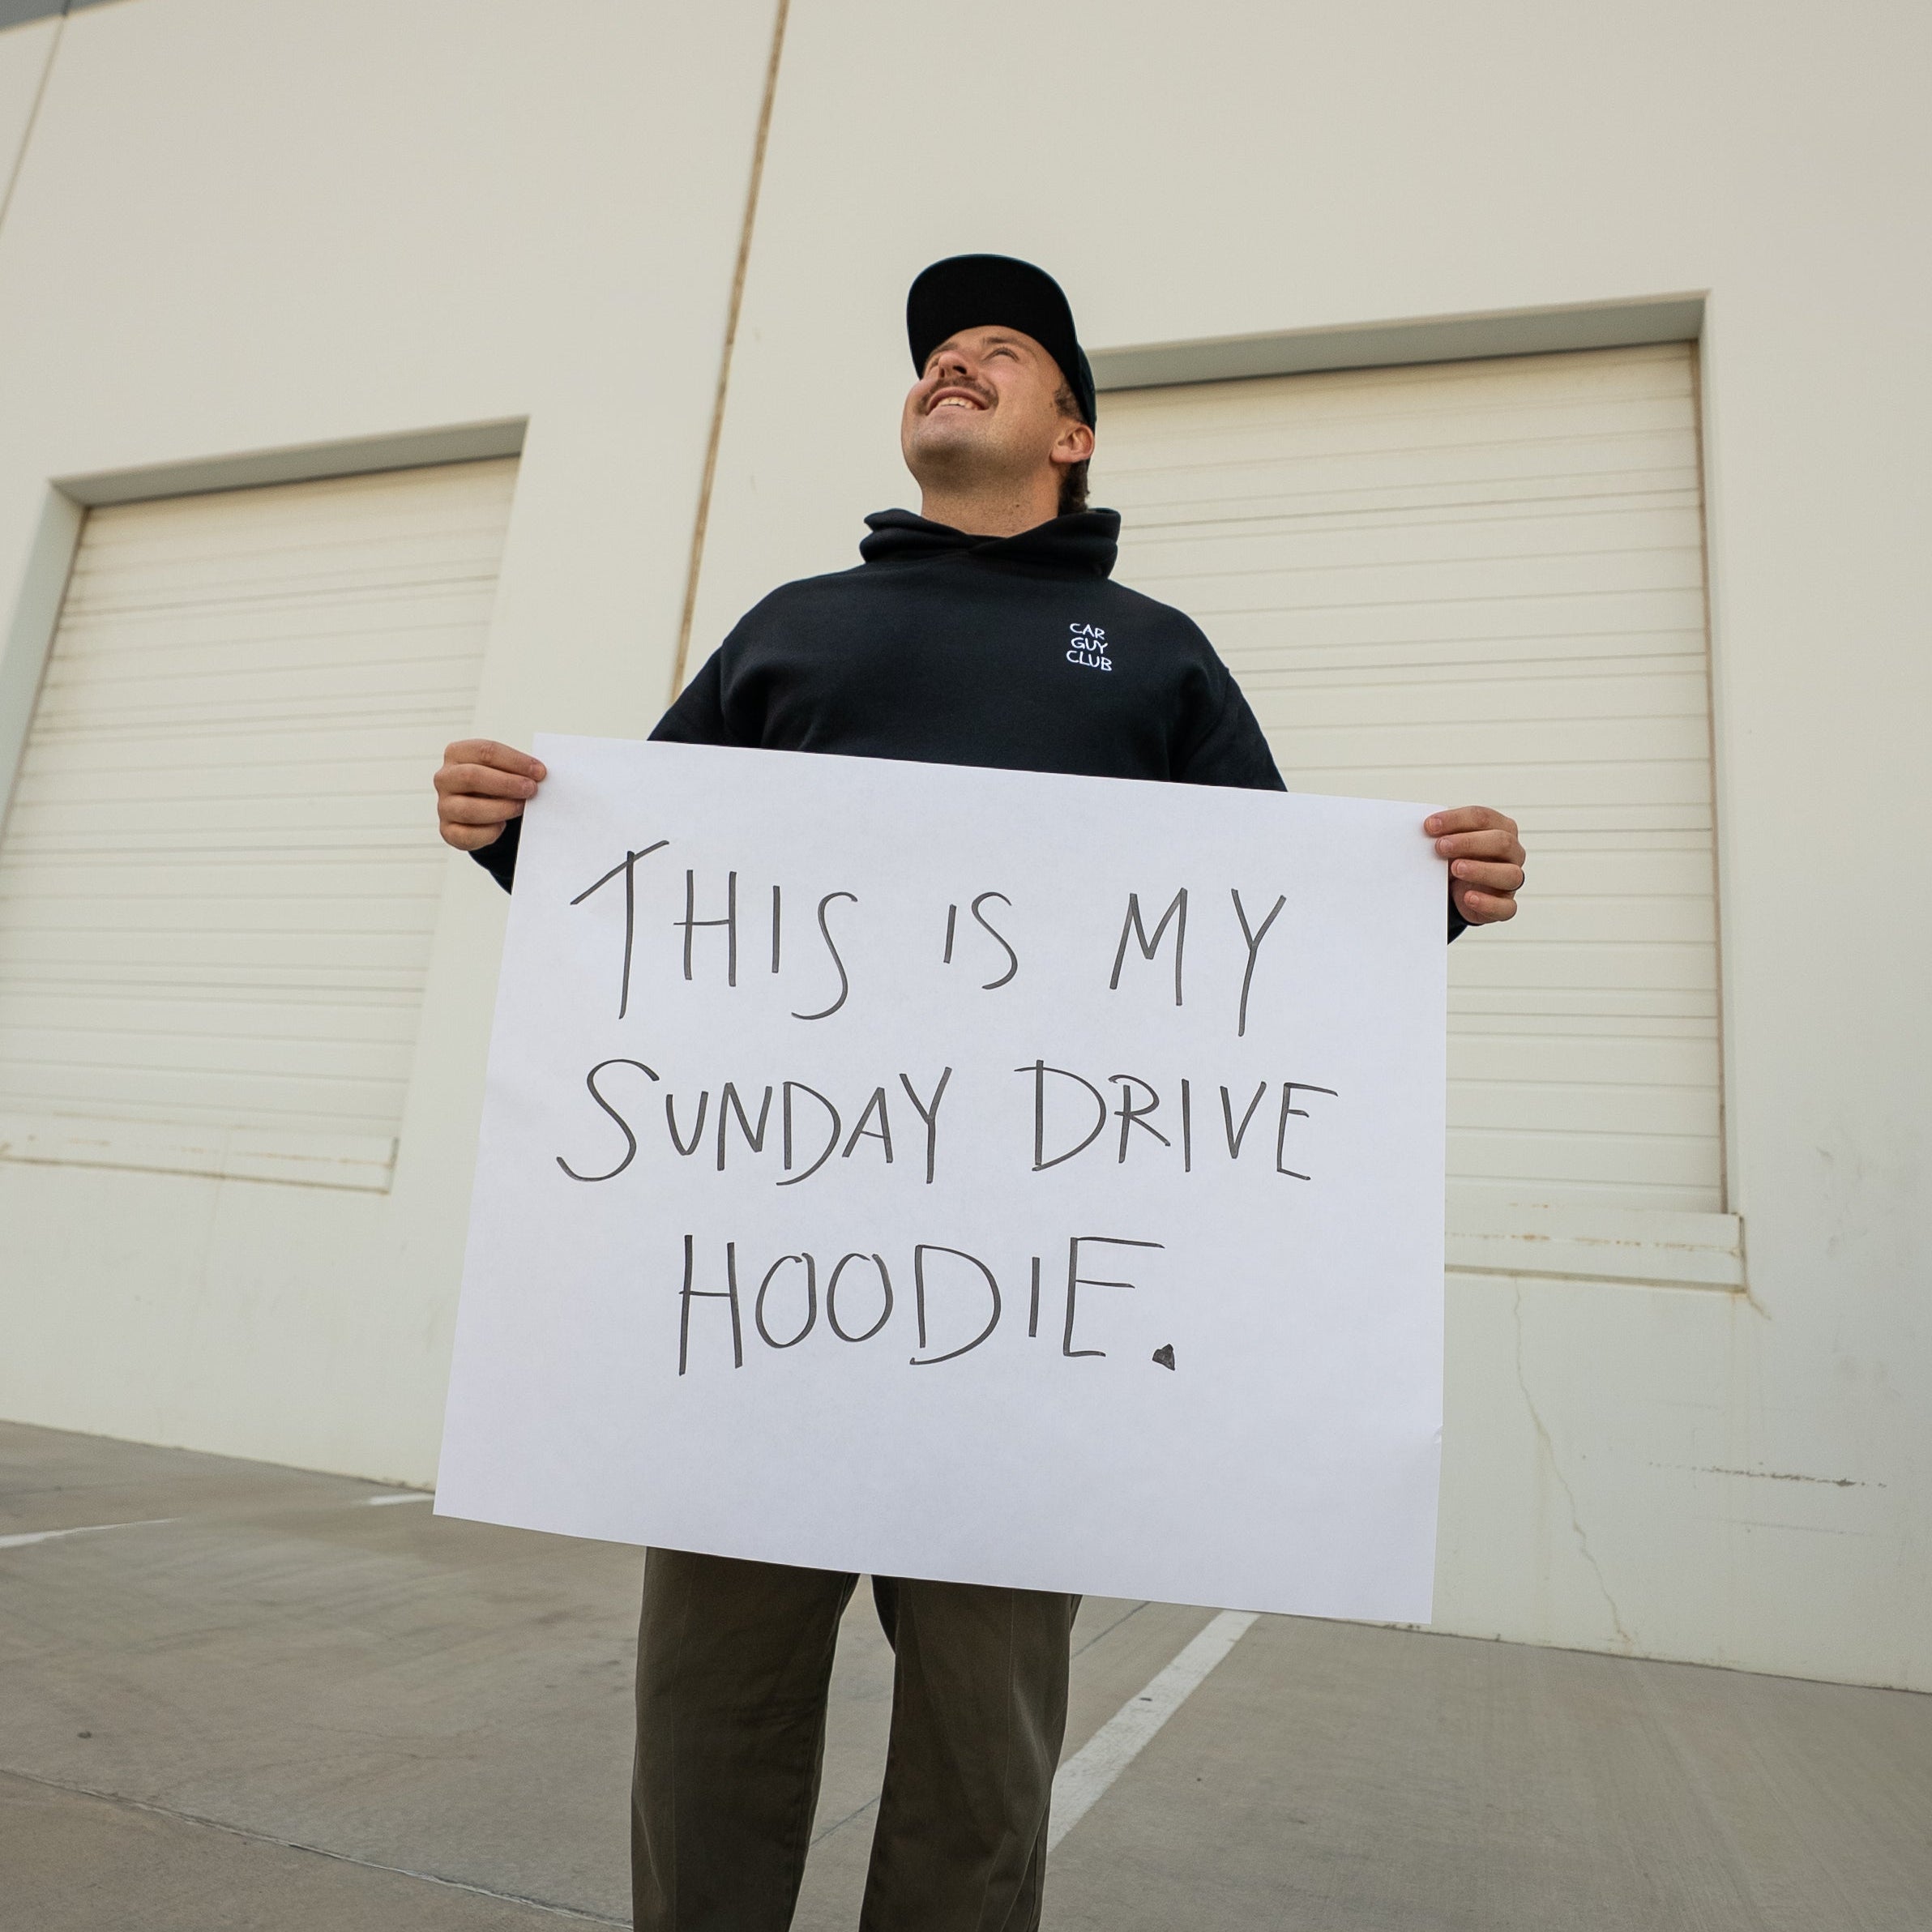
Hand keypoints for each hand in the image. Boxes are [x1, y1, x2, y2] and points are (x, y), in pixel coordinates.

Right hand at [434, 739, 546, 851]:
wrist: (483, 810)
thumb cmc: (497, 784)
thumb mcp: (503, 769)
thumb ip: (517, 769)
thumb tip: (540, 775)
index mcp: (457, 753)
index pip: (485, 751)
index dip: (515, 761)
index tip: (540, 772)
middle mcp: (445, 778)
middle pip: (472, 776)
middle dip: (507, 784)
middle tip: (531, 789)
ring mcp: (444, 805)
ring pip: (468, 809)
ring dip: (501, 809)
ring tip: (521, 807)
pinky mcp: (448, 831)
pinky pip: (467, 835)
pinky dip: (489, 832)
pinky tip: (502, 826)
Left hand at [1426, 806, 1523, 924]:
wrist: (1459, 890)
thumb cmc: (1458, 858)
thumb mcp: (1451, 843)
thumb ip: (1442, 834)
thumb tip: (1423, 829)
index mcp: (1501, 828)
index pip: (1483, 818)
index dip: (1456, 819)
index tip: (1430, 825)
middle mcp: (1512, 852)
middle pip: (1501, 842)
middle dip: (1469, 842)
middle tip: (1440, 846)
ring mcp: (1512, 879)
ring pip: (1510, 874)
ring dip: (1481, 870)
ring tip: (1456, 868)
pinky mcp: (1506, 905)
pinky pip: (1506, 907)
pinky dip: (1488, 903)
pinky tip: (1469, 898)